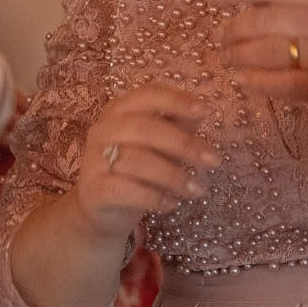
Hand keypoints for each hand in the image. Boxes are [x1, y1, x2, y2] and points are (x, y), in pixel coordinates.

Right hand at [69, 84, 217, 243]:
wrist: (103, 210)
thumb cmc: (136, 170)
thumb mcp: (159, 145)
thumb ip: (177, 126)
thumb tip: (202, 110)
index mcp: (119, 110)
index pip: (147, 95)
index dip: (177, 100)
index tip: (206, 110)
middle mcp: (103, 129)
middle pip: (145, 128)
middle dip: (184, 144)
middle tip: (214, 161)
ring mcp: (94, 159)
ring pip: (137, 160)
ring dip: (174, 175)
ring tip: (197, 189)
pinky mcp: (94, 189)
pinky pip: (126, 190)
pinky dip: (153, 197)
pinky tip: (172, 203)